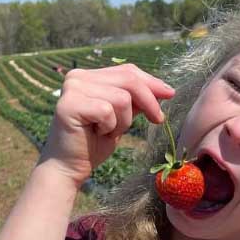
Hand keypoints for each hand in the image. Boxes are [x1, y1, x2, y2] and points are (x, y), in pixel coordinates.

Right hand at [39, 64, 174, 186]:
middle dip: (149, 101)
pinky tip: (98, 134)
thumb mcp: (121, 118)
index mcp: (89, 76)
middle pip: (129, 79)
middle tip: (158, 120)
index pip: (127, 71)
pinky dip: (111, 127)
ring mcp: (72, 88)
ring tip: (108, 132)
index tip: (170, 94)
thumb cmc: (93, 144)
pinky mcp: (70, 104)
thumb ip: (135, 102)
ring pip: (122, 98)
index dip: (151, 82)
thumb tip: (163, 90)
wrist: (69, 168)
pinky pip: (108, 111)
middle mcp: (77, 77)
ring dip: (124, 121)